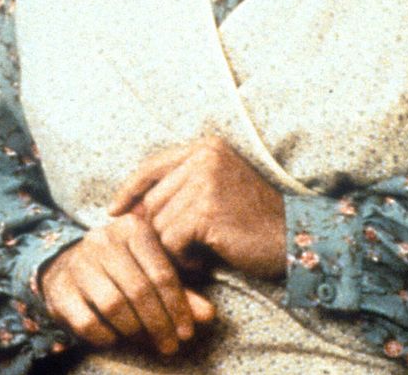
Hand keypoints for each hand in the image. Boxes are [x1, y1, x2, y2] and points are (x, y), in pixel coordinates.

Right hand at [40, 213, 216, 355]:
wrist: (66, 265)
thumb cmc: (121, 269)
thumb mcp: (151, 272)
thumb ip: (180, 293)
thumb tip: (209, 316)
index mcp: (132, 228)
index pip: (162, 272)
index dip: (178, 307)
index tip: (187, 333)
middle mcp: (103, 240)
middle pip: (139, 290)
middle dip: (159, 324)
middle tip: (171, 346)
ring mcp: (78, 263)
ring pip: (114, 306)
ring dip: (135, 331)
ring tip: (146, 341)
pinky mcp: (60, 289)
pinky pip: (88, 323)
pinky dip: (107, 337)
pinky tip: (116, 338)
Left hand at [109, 136, 286, 279]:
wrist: (294, 239)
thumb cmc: (253, 221)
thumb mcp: (215, 191)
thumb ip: (178, 190)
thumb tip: (128, 210)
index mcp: (205, 147)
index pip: (151, 165)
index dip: (129, 190)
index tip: (113, 211)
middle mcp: (204, 156)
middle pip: (152, 200)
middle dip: (159, 230)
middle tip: (185, 249)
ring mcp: (205, 181)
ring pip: (159, 223)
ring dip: (173, 247)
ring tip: (200, 253)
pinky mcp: (206, 209)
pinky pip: (171, 241)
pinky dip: (183, 258)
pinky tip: (204, 260)